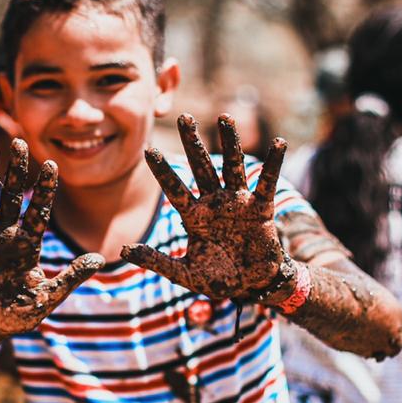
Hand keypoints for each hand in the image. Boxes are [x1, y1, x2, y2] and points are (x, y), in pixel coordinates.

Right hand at [0, 139, 103, 334]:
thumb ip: (71, 279)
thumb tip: (100, 259)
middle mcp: (7, 236)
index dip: (46, 189)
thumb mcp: (45, 299)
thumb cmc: (17, 316)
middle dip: (16, 170)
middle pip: (14, 197)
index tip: (52, 164)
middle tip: (19, 142)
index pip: (40, 211)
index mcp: (29, 245)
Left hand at [123, 113, 287, 301]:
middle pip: (201, 166)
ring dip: (229, 141)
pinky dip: (273, 163)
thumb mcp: (184, 273)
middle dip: (192, 142)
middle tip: (183, 116)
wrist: (252, 287)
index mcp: (193, 216)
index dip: (163, 170)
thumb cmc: (218, 279)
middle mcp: (214, 202)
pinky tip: (278, 143)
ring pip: (232, 166)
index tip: (149, 149)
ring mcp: (237, 202)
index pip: (174, 188)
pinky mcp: (261, 208)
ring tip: (224, 117)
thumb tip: (123, 251)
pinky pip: (267, 182)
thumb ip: (157, 262)